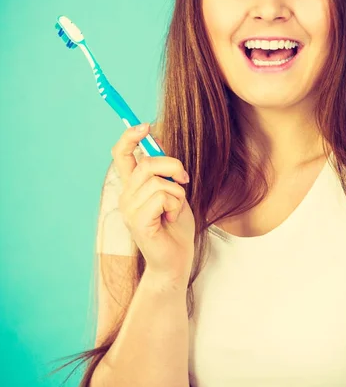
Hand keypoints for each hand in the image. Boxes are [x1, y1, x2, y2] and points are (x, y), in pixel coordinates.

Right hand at [111, 123, 194, 286]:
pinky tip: (171, 218)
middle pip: (146, 162)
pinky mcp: (138, 221)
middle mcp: (126, 196)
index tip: (145, 125)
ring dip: (177, 192)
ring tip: (175, 208)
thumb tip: (159, 140)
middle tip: (185, 180)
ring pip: (157, 180)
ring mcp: (129, 209)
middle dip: (173, 165)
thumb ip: (164, 171)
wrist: (176, 261)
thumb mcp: (173, 191)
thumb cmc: (176, 227)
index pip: (120, 154)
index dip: (129, 136)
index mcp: (132, 187)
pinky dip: (175, 204)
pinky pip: (162, 196)